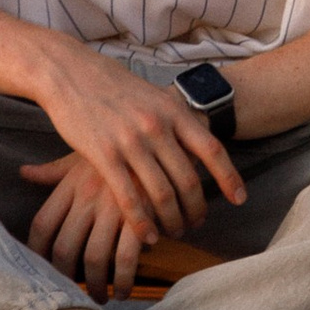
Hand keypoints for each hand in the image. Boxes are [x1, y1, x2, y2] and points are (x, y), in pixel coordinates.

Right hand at [11, 42, 243, 293]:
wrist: (70, 73)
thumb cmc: (113, 86)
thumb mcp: (153, 95)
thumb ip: (175, 119)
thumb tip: (198, 141)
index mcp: (173, 110)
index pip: (212, 149)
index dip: (229, 177)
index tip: (239, 199)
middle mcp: (157, 125)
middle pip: (189, 179)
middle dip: (196, 208)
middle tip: (197, 224)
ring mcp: (131, 141)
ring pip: (162, 194)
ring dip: (172, 220)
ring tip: (174, 232)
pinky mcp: (104, 155)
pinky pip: (130, 198)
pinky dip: (142, 223)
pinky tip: (148, 237)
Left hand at [19, 154, 220, 296]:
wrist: (162, 117)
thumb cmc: (119, 139)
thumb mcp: (83, 151)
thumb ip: (53, 170)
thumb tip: (23, 173)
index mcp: (70, 182)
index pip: (41, 225)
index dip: (37, 255)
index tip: (43, 273)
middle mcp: (86, 195)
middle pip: (63, 249)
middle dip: (67, 279)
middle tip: (75, 293)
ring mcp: (112, 204)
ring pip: (93, 260)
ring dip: (97, 286)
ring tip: (104, 297)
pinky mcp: (140, 212)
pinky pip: (126, 258)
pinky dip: (124, 278)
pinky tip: (126, 287)